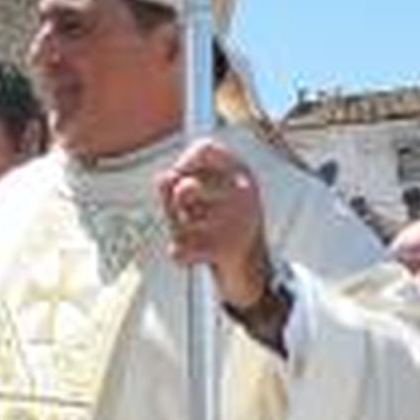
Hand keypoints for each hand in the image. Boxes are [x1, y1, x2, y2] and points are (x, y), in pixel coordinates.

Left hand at [156, 139, 269, 310]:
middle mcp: (244, 192)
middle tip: (187, 214)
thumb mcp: (203, 197)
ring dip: (178, 230)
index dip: (183, 162)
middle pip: (184, 186)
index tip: (178, 177)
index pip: (205, 148)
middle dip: (174, 204)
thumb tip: (164, 178)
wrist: (255, 271)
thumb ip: (177, 182)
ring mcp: (238, 221)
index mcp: (241, 172)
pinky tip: (196, 256)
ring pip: (180, 221)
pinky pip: (180, 249)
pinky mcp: (228, 250)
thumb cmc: (224, 226)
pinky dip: (181, 255)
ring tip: (196, 235)